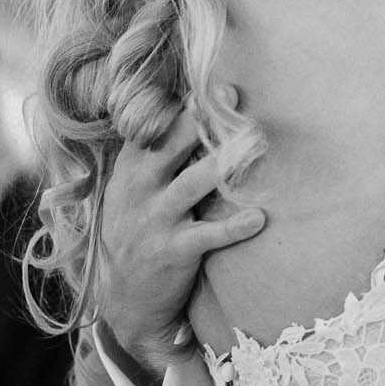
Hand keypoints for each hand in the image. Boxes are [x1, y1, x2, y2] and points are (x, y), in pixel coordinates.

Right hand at [97, 106, 264, 382]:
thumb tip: (192, 110)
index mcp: (130, 169)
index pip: (152, 127)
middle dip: (203, 120)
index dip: (182, 104)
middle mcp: (140, 189)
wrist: (125, 301)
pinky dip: (235, 226)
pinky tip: (259, 217)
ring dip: (225, 163)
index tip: (212, 84)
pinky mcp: (174, 251)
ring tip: (255, 142)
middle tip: (235, 98)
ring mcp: (156, 220)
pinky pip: (209, 235)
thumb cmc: (137, 232)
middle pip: (172, 144)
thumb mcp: (130, 191)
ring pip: (194, 183)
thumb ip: (154, 154)